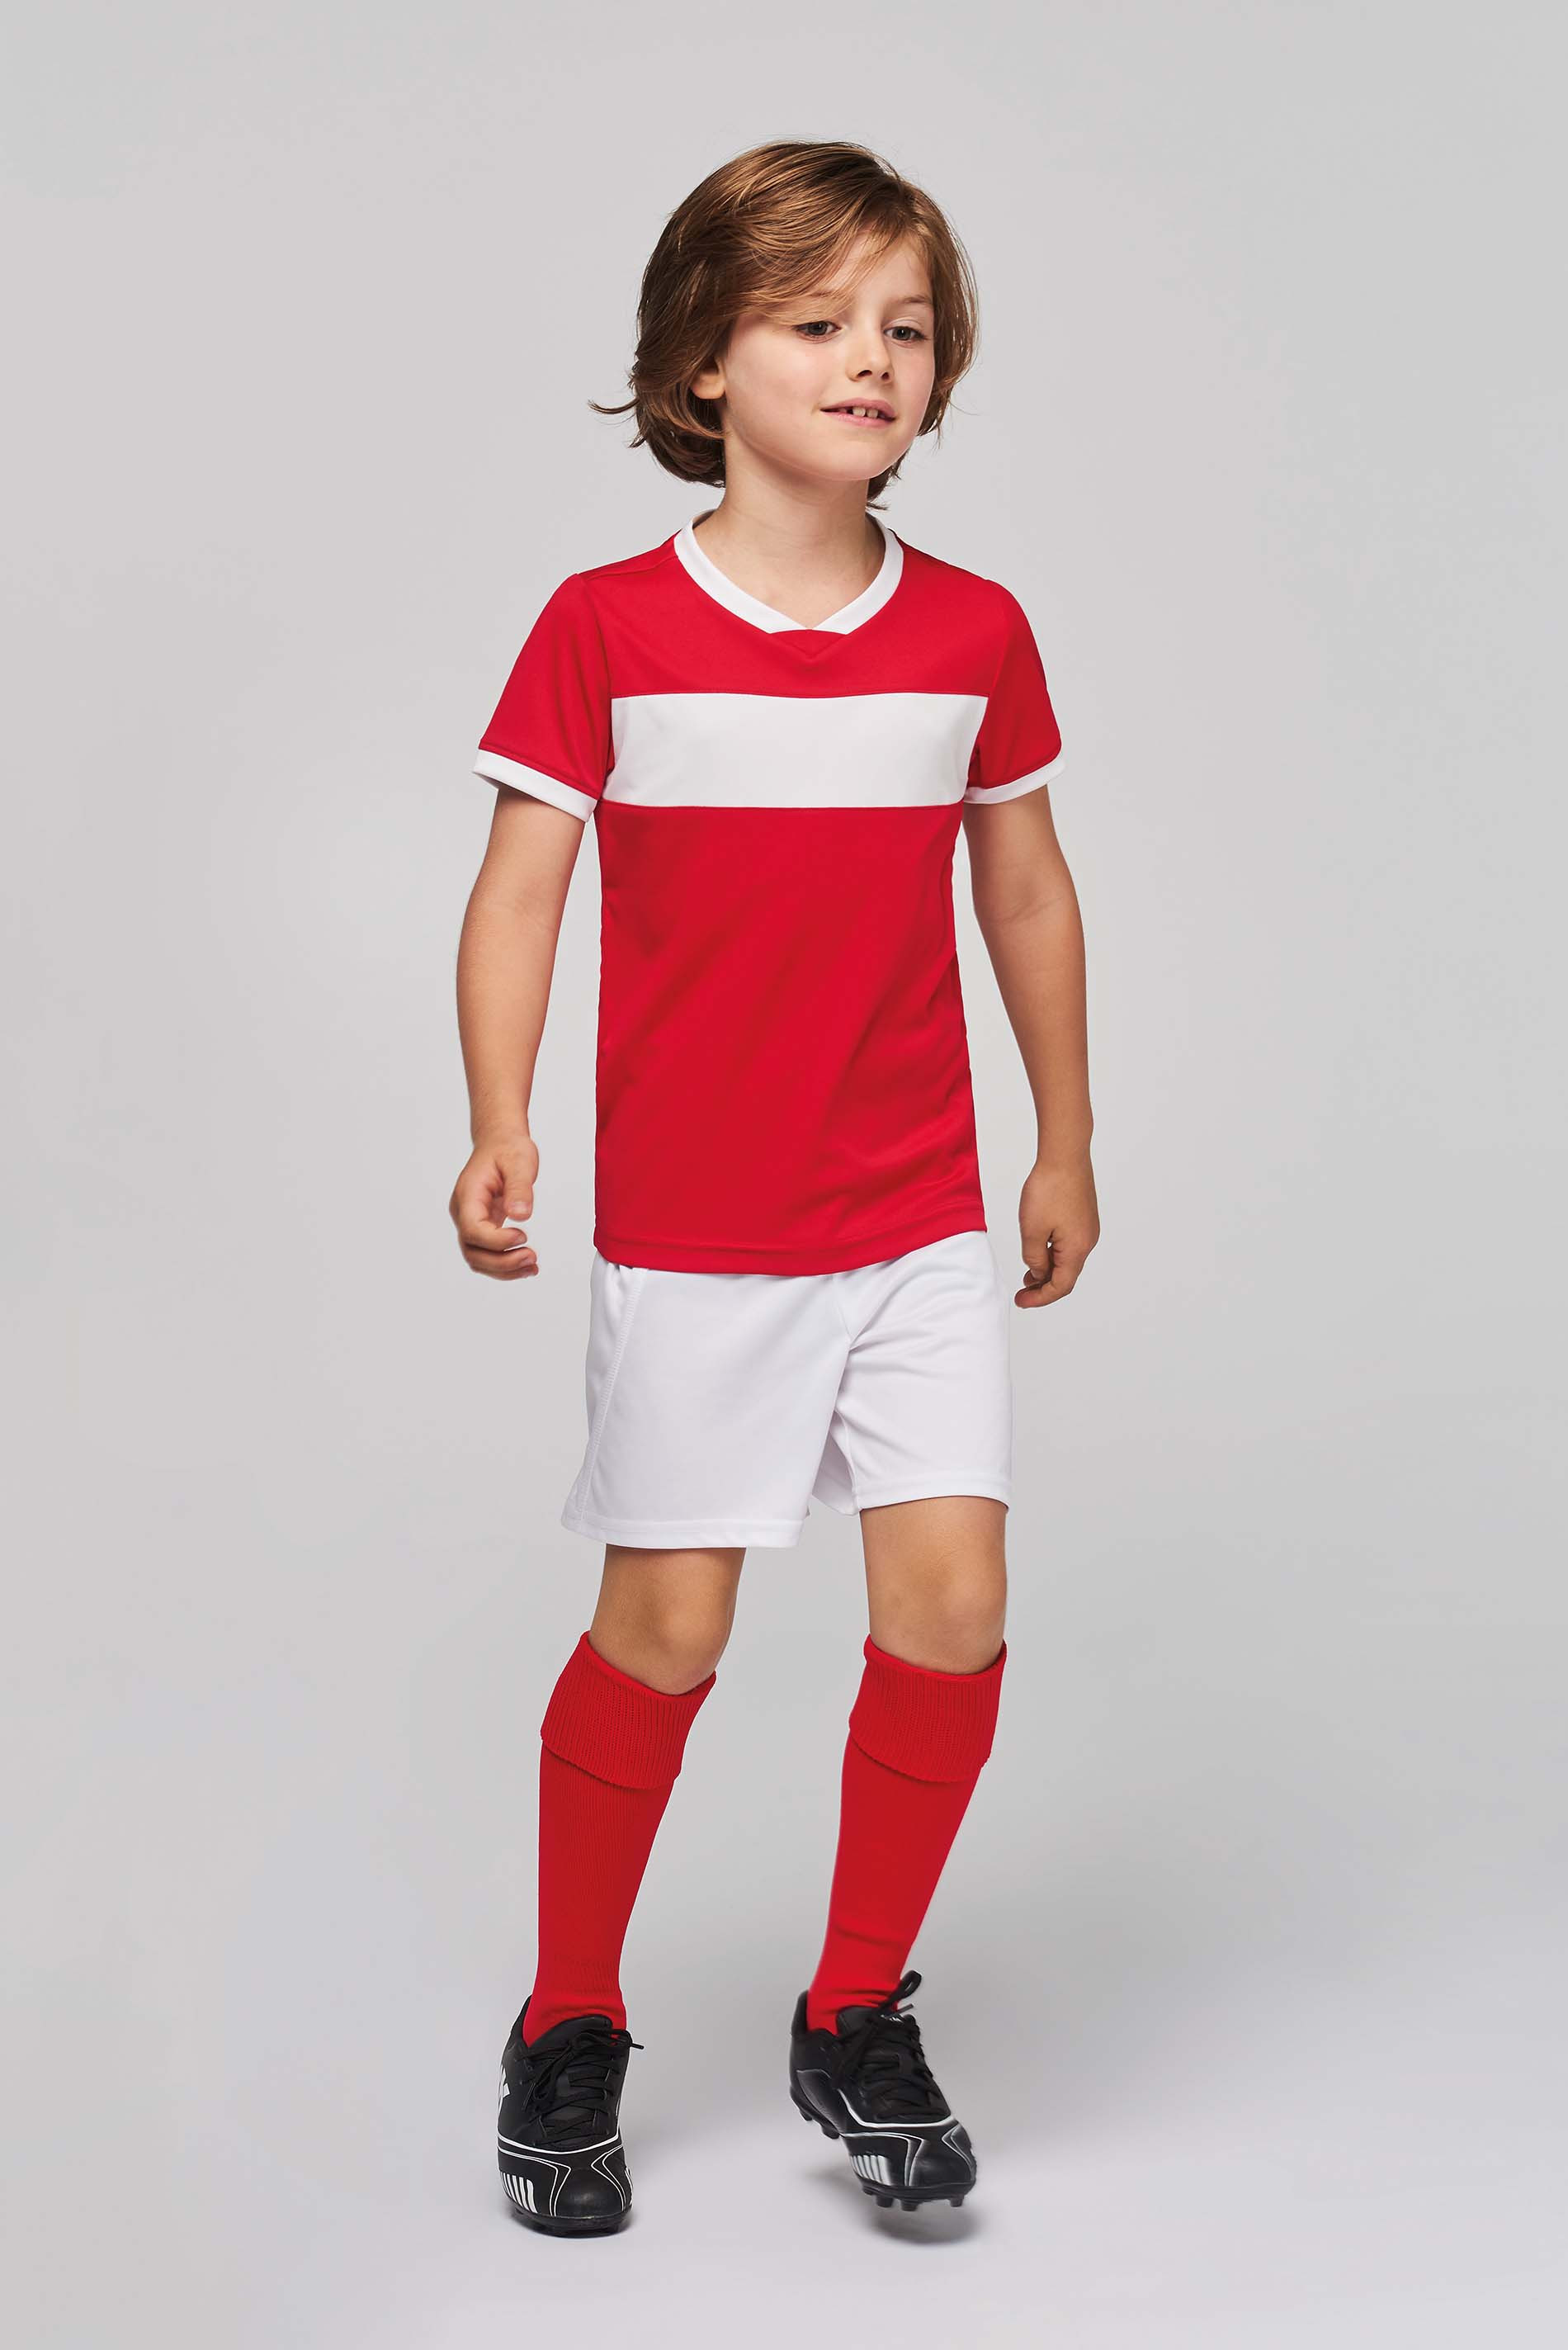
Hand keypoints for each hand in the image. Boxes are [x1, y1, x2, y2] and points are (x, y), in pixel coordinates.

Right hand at [450, 1132, 540, 1279]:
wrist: (500, 1143)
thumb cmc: (506, 1150)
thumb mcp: (519, 1161)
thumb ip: (519, 1187)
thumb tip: (520, 1214)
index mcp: (468, 1196)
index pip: (473, 1229)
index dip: (496, 1241)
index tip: (523, 1236)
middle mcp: (464, 1213)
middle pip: (472, 1251)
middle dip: (502, 1262)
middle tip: (532, 1257)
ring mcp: (471, 1223)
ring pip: (478, 1259)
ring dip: (504, 1269)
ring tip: (532, 1266)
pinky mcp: (482, 1229)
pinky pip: (487, 1255)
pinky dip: (505, 1265)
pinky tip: (526, 1265)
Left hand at [1016, 1154, 1098, 1307]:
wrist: (1065, 1155)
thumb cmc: (1049, 1189)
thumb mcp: (1032, 1231)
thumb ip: (1034, 1258)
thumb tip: (1038, 1272)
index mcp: (1077, 1249)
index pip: (1060, 1286)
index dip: (1040, 1298)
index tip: (1021, 1301)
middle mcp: (1088, 1242)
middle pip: (1067, 1275)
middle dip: (1044, 1287)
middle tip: (1022, 1292)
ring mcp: (1088, 1228)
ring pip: (1067, 1259)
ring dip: (1048, 1269)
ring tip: (1028, 1274)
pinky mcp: (1084, 1216)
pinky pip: (1069, 1244)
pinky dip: (1054, 1254)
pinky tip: (1039, 1249)